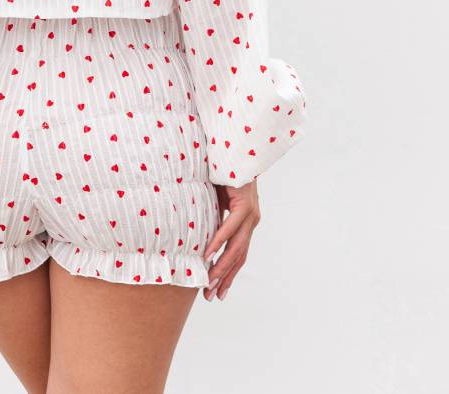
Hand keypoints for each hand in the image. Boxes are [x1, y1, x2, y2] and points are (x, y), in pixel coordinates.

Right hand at [202, 179, 260, 301]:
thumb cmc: (223, 173)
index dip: (228, 274)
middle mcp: (252, 221)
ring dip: (221, 266)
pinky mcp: (245, 204)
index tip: (217, 292)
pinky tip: (209, 254)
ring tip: (209, 282)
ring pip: (236, 247)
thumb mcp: (216, 200)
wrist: (235, 152)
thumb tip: (196, 233)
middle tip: (211, 296)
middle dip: (224, 278)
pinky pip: (230, 227)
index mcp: (246, 222)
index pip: (238, 255)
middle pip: (239, 257)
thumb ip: (212, 217)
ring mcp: (250, 214)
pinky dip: (219, 242)